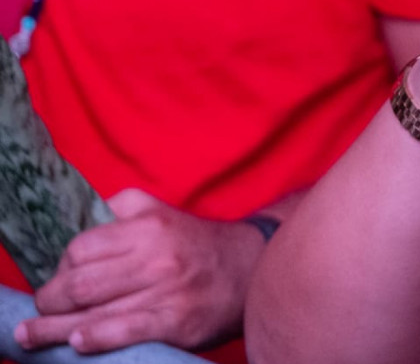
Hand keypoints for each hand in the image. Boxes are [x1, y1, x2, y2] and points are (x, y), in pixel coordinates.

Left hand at [15, 189, 264, 352]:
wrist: (253, 267)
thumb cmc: (198, 244)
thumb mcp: (163, 211)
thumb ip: (122, 209)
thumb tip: (81, 219)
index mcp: (149, 228)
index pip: (81, 249)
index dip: (60, 267)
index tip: (58, 278)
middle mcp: (156, 258)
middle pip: (79, 284)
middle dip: (49, 302)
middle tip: (43, 310)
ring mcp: (166, 292)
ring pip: (94, 313)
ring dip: (54, 330)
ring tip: (33, 335)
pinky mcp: (176, 322)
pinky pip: (125, 332)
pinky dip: (96, 339)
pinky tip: (78, 343)